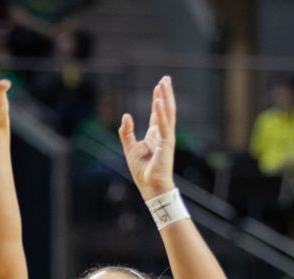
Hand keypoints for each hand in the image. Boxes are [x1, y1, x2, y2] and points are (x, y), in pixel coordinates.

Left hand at [119, 76, 176, 198]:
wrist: (150, 186)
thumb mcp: (129, 148)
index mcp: (155, 135)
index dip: (158, 99)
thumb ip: (126, 132)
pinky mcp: (166, 144)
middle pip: (165, 109)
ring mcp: (166, 137)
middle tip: (166, 78)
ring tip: (164, 83)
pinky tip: (160, 101)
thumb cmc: (142, 170)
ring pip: (167, 113)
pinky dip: (162, 113)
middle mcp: (162, 134)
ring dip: (166, 98)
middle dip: (165, 93)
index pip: (157, 113)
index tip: (159, 86)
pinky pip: (164, 125)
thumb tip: (126, 115)